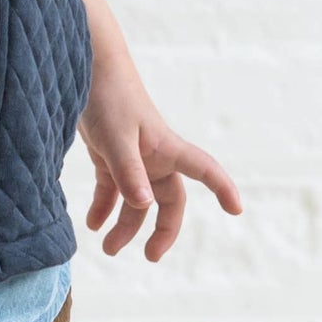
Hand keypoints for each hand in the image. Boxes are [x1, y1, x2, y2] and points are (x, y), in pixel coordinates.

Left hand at [76, 53, 241, 262]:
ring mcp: (132, 156)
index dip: (223, 188)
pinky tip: (92, 224)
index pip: (204, 170)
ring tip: (107, 248)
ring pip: (136, 200)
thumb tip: (144, 205)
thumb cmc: (107, 96)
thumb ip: (128, 170)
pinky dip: (103, 207)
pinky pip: (112, 189)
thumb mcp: (116, 136)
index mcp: (166, 148)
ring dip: (125, 225)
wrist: (84, 65)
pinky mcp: (109, 154)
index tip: (236, 210)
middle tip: (150, 256)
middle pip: (168, 199)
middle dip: (161, 229)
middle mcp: (154, 155)